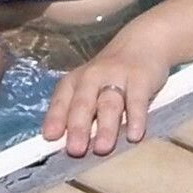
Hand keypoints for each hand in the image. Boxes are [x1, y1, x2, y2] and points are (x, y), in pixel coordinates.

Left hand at [42, 28, 170, 156]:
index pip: (62, 99)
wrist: (143, 42)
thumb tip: (67, 145)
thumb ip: (80, 112)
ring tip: (102, 149)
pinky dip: (136, 117)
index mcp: (76, 81)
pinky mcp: (140, 78)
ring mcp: (117, 76)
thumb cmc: (111, 74)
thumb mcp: (91, 87)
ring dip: (105, 127)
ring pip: (109, 103)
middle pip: (83, 102)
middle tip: (75, 150)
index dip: (55, 117)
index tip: (49, 137)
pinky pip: (137, 100)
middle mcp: (92, 77)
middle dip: (78, 126)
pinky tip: (135, 136)